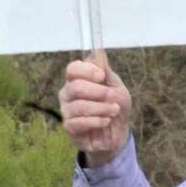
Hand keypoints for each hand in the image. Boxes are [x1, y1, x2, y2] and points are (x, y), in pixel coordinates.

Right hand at [58, 52, 131, 166]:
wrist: (118, 133)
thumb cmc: (116, 107)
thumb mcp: (117, 88)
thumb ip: (107, 73)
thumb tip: (99, 53)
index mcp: (78, 80)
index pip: (72, 69)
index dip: (86, 70)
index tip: (101, 76)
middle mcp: (68, 93)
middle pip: (76, 87)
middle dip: (99, 92)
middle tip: (112, 97)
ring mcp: (67, 111)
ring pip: (79, 106)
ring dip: (102, 108)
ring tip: (114, 111)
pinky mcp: (69, 127)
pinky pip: (79, 122)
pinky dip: (97, 121)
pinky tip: (106, 121)